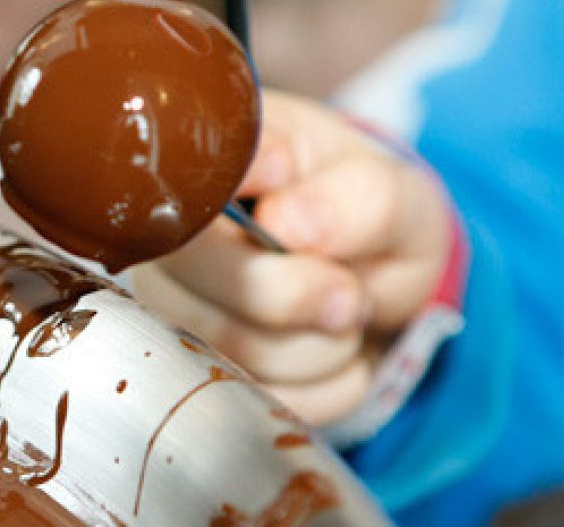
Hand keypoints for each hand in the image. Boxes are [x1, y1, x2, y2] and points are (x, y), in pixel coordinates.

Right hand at [130, 90, 449, 424]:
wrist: (371, 272)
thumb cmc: (364, 213)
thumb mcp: (393, 190)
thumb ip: (357, 196)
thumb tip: (283, 222)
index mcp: (213, 166)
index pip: (194, 185)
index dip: (258, 208)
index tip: (299, 204)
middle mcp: (171, 236)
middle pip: (221, 284)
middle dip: (310, 296)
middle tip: (349, 284)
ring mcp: (175, 306)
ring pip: (240, 352)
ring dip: (326, 345)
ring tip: (342, 310)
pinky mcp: (199, 372)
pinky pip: (266, 398)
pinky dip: (328, 385)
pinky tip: (331, 348)